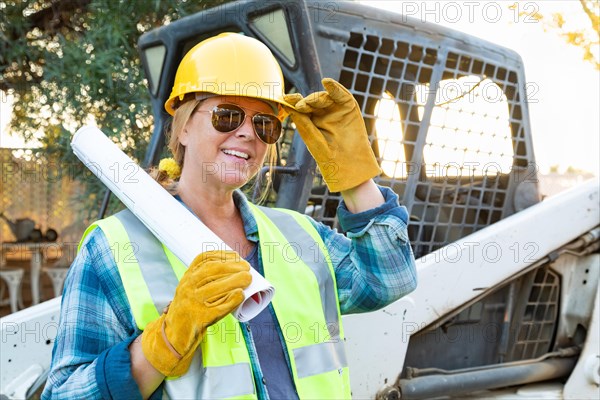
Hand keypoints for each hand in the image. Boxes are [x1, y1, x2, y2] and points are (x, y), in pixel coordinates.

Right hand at [141, 250, 250, 376]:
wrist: (174, 335)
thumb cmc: (188, 309)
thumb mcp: (189, 289)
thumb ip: (203, 278)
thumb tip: (233, 265)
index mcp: (186, 278)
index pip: (203, 259)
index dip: (222, 255)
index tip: (236, 256)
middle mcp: (187, 288)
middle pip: (211, 271)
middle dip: (232, 266)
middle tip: (247, 268)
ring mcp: (192, 303)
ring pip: (215, 288)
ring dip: (235, 280)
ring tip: (248, 278)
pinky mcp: (200, 318)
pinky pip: (218, 308)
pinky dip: (231, 301)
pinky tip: (241, 295)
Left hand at [283, 78, 380, 192]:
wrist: (348, 164)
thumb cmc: (327, 155)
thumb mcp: (311, 136)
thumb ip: (301, 120)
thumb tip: (286, 104)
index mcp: (311, 120)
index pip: (301, 107)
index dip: (293, 101)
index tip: (286, 98)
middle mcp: (323, 113)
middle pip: (312, 100)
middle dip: (306, 101)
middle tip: (300, 106)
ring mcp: (336, 109)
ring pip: (324, 97)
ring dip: (317, 97)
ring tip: (311, 101)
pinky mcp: (348, 107)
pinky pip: (341, 94)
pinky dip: (335, 87)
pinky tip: (327, 83)